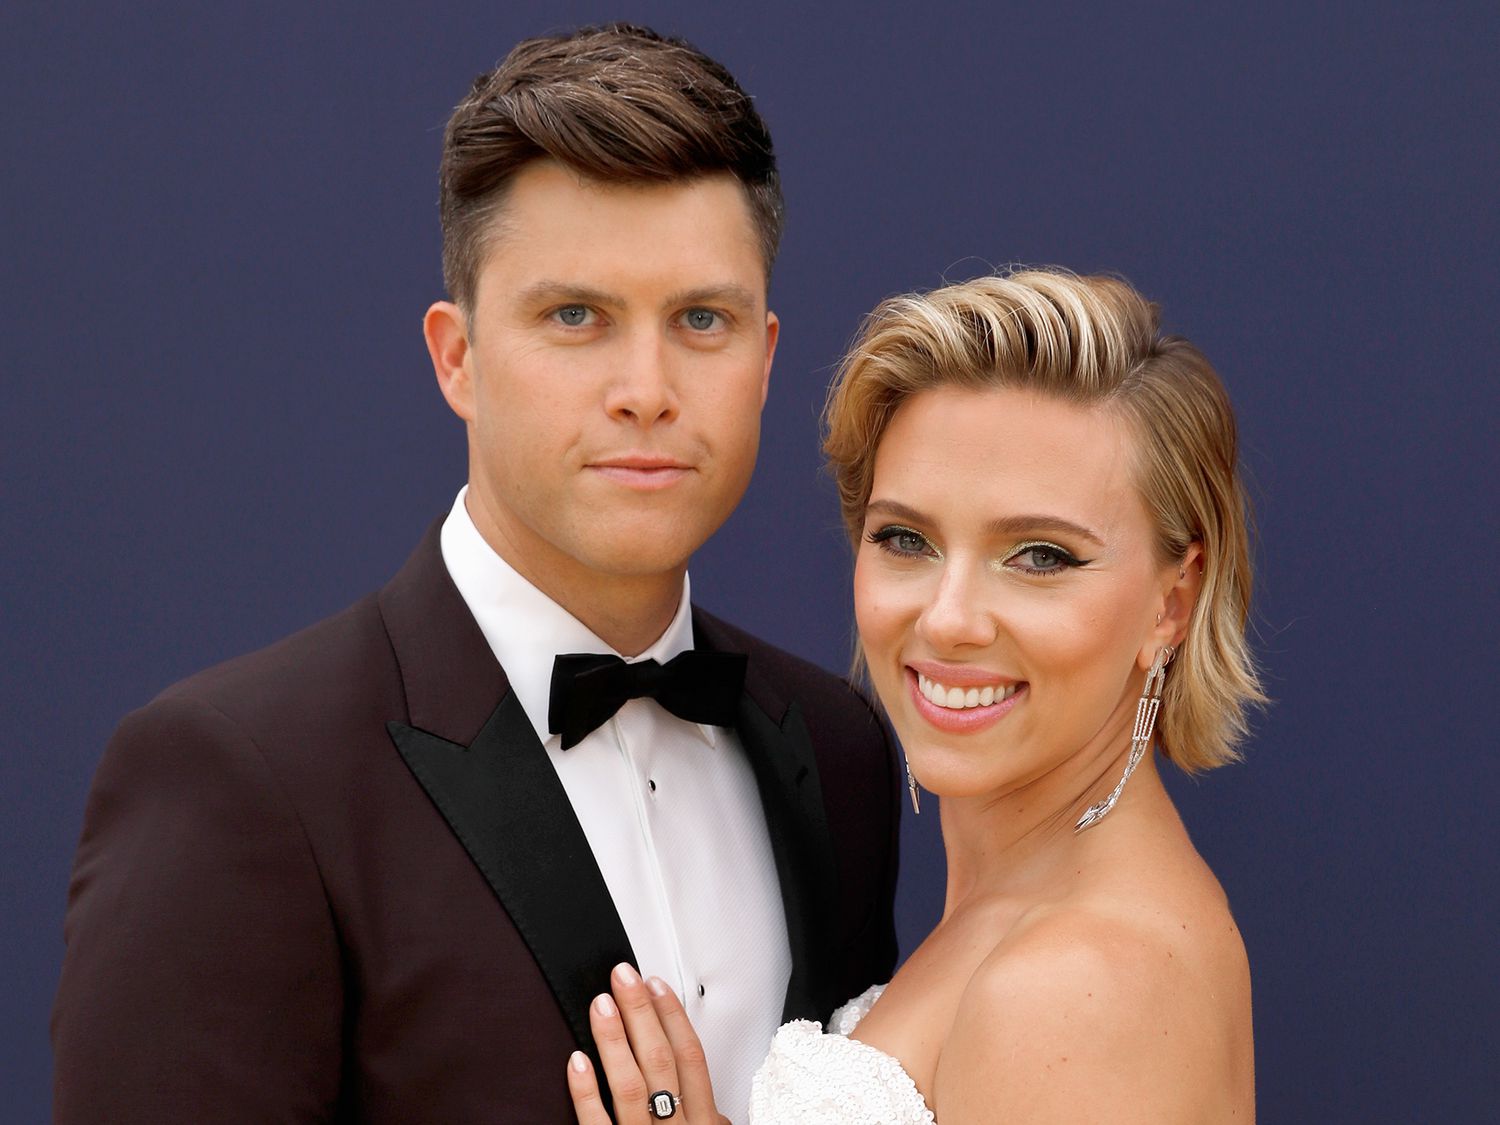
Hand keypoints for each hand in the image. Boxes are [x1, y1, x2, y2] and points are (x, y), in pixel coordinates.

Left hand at [567, 963, 729, 1124]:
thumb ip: (710, 1120)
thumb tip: (717, 1109)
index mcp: (701, 1122)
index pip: (689, 1056)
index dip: (673, 1016)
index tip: (655, 985)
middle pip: (660, 1060)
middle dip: (641, 1012)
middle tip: (624, 978)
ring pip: (629, 1085)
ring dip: (614, 1040)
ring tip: (601, 1004)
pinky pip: (596, 1123)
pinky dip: (586, 1091)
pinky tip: (578, 1061)